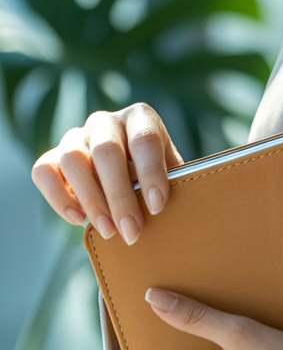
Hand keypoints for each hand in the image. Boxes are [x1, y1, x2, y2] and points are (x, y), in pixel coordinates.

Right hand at [31, 103, 182, 243]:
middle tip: (131, 231)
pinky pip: (44, 171)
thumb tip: (169, 210)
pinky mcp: (53, 156)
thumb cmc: (153, 173)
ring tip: (108, 231)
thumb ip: (171, 183)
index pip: (144, 139)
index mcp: (140, 117)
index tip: (158, 206)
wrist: (128, 170)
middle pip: (107, 151)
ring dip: (91, 200)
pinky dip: (58, 197)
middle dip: (120, 196)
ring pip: (73, 159)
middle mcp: (106, 121)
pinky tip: (79, 219)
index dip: (151, 173)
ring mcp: (76, 136)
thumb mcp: (168, 172)